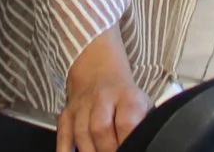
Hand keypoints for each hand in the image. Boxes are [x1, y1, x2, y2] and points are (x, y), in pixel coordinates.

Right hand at [59, 32, 149, 151]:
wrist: (99, 69)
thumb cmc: (124, 95)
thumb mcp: (142, 103)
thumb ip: (144, 123)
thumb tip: (149, 142)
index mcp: (127, 97)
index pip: (126, 122)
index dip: (128, 140)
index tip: (131, 150)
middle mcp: (102, 99)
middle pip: (100, 128)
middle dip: (107, 150)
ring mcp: (82, 106)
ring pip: (81, 133)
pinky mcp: (67, 114)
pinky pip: (63, 134)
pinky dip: (65, 149)